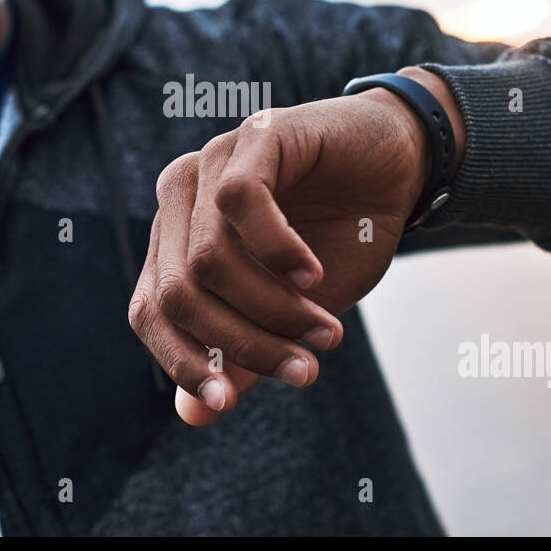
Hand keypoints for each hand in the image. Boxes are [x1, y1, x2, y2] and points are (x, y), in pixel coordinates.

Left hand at [128, 67, 463, 424]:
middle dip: (242, 344)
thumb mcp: (293, 311)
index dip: (181, 361)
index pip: (150, 310)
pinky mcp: (257, 135)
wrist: (401, 166)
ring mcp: (215, 160)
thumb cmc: (341, 235)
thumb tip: (191, 416)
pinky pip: (239, 201)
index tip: (225, 403)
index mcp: (176, 236)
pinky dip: (277, 251)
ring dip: (273, 309)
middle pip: (178, 293)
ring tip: (326, 331)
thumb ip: (242, 356)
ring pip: (209, 259)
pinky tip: (314, 274)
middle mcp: (181, 196)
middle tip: (302, 370)